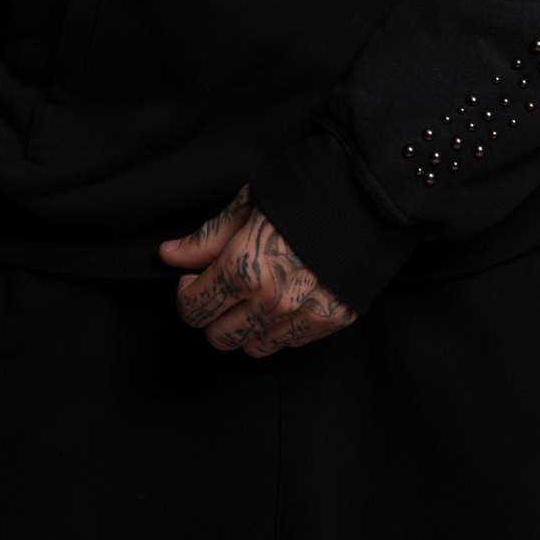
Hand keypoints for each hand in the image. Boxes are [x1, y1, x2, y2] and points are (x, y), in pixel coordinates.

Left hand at [157, 182, 357, 354]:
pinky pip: (289, 344)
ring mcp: (303, 316)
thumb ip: (208, 237)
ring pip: (253, 348)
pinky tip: (286, 296)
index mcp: (243, 268)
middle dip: (213, 314)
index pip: (193, 309)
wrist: (369, 194)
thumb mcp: (249, 203)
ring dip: (246, 326)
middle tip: (224, 286)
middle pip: (218, 337)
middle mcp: (270, 301)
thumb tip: (170, 255)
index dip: (187, 292)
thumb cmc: (306, 190)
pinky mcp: (330, 321)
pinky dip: (280, 328)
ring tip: (256, 293)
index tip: (195, 276)